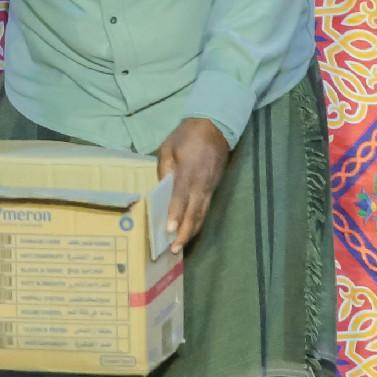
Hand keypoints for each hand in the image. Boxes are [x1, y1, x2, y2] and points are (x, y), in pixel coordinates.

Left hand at [155, 118, 230, 250]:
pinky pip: (205, 209)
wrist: (215, 127)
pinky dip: (198, 223)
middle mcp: (201, 183)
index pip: (180, 197)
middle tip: (174, 249)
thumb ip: (164, 168)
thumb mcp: (169, 147)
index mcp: (188, 171)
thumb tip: (161, 189)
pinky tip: (190, 232)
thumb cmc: (187, 136)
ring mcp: (209, 187)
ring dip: (191, 232)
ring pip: (201, 214)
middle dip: (184, 232)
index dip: (175, 214)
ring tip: (180, 246)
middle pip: (194, 213)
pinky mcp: (214, 188)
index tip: (169, 230)